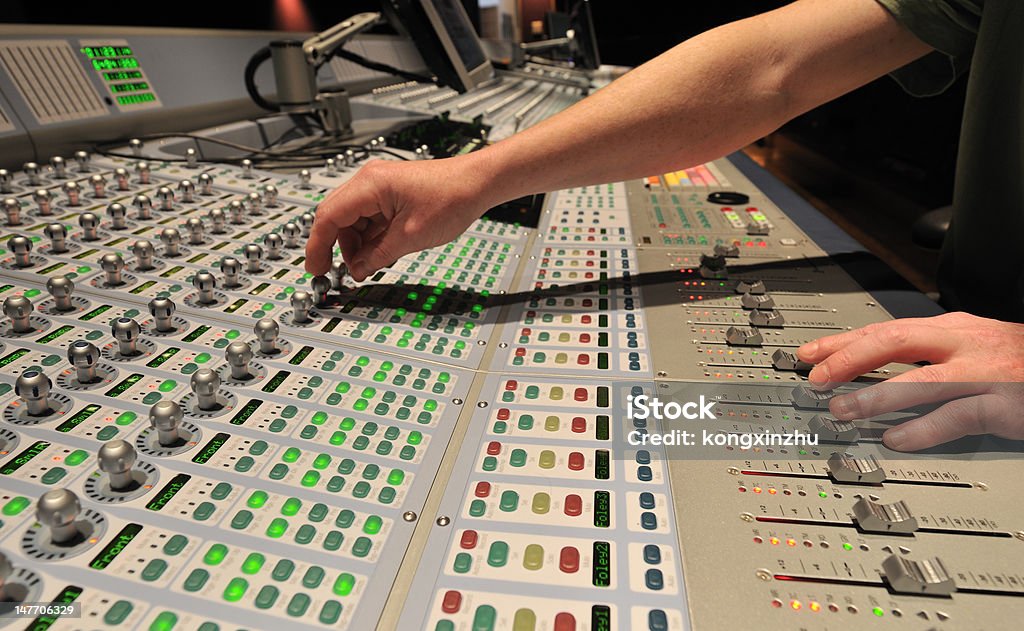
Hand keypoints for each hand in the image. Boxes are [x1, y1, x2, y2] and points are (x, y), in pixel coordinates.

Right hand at [304, 155, 500, 280]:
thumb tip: (357, 270)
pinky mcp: (390, 193)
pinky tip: (377, 254)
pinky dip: (369, 238)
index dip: (317, 247)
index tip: (315, 269)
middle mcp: (369, 181)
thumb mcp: (409, 238)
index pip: (328, 217)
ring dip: (355, 245)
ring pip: (352, 220)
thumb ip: (377, 256)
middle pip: (336, 217)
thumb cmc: (452, 198)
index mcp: (369, 185)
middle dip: (335, 248)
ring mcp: (379, 186)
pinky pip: (368, 218)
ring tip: (366, 266)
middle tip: (336, 273)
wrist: (477, 183)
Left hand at [796, 312, 1023, 450]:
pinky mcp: (1004, 405)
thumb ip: (928, 353)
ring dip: (876, 395)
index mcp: (952, 328)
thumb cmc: (1019, 361)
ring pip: (921, 379)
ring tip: (843, 410)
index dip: (842, 341)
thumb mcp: (971, 346)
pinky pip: (956, 416)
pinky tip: (896, 440)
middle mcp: (964, 344)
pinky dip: (923, 429)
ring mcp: (984, 374)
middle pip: (895, 341)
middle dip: (850, 358)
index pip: (885, 328)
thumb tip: (871, 368)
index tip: (809, 355)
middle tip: (818, 378)